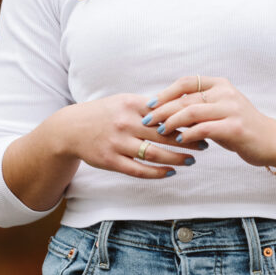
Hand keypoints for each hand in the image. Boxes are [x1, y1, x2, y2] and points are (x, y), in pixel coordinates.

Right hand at [55, 93, 208, 179]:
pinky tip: (171, 172)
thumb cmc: (103, 113)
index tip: (202, 124)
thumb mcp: (123, 102)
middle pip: (163, 135)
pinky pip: (138, 170)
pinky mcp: (111, 161)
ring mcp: (117, 143)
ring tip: (191, 160)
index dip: (185, 120)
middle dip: (187, 141)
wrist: (70, 129)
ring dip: (176, 159)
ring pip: (154, 154)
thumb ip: (147, 106)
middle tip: (205, 144)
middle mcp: (124, 124)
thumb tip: (177, 106)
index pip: (164, 113)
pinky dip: (157, 172)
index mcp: (130, 105)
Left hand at [143, 75, 275, 168]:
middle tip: (146, 120)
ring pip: (192, 112)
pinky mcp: (234, 127)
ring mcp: (231, 109)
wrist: (270, 140)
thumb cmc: (238, 127)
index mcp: (220, 84)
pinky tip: (179, 140)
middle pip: (186, 98)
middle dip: (162, 110)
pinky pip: (204, 129)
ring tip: (159, 131)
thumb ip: (197, 107)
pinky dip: (188, 135)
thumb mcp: (218, 111)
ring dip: (171, 122)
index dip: (166, 92)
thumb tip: (164, 111)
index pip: (187, 82)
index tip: (150, 104)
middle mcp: (226, 93)